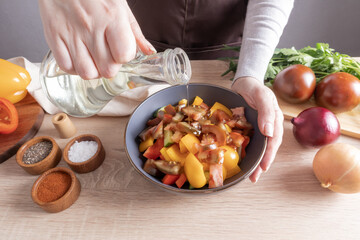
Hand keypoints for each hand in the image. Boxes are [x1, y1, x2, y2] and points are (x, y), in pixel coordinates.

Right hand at [38, 0, 154, 78]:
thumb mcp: (120, 7)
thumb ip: (135, 33)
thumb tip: (149, 52)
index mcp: (112, 18)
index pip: (124, 55)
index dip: (125, 57)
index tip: (122, 50)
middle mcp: (91, 27)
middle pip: (107, 69)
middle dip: (110, 66)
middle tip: (107, 56)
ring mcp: (71, 34)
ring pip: (87, 73)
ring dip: (93, 70)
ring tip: (93, 58)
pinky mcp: (54, 37)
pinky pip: (67, 67)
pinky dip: (75, 67)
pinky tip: (79, 57)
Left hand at [231, 76, 283, 182]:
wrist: (244, 82)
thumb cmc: (254, 87)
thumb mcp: (262, 95)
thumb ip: (266, 112)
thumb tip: (269, 132)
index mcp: (275, 120)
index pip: (274, 141)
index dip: (269, 155)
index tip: (263, 166)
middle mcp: (268, 126)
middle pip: (267, 148)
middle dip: (262, 164)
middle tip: (254, 178)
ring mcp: (258, 128)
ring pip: (259, 148)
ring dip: (255, 162)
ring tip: (250, 175)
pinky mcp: (249, 129)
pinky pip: (249, 142)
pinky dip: (247, 152)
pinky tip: (242, 160)